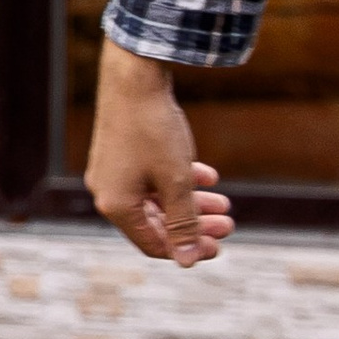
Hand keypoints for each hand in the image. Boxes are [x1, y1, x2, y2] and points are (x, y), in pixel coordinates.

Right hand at [86, 41, 234, 266]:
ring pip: (158, 199)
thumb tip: (188, 261)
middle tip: (228, 223)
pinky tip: (208, 175)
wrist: (134, 77)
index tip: (220, 246)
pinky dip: (179, 180)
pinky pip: (152, 177)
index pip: (154, 244)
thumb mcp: (176, 182)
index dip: (189, 249)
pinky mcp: (122, 153)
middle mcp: (109, 192)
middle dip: (195, 225)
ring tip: (224, 202)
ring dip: (192, 203)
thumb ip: (183, 223)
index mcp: (116, 206)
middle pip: (157, 222)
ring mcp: (114, 171)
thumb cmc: (154, 131)